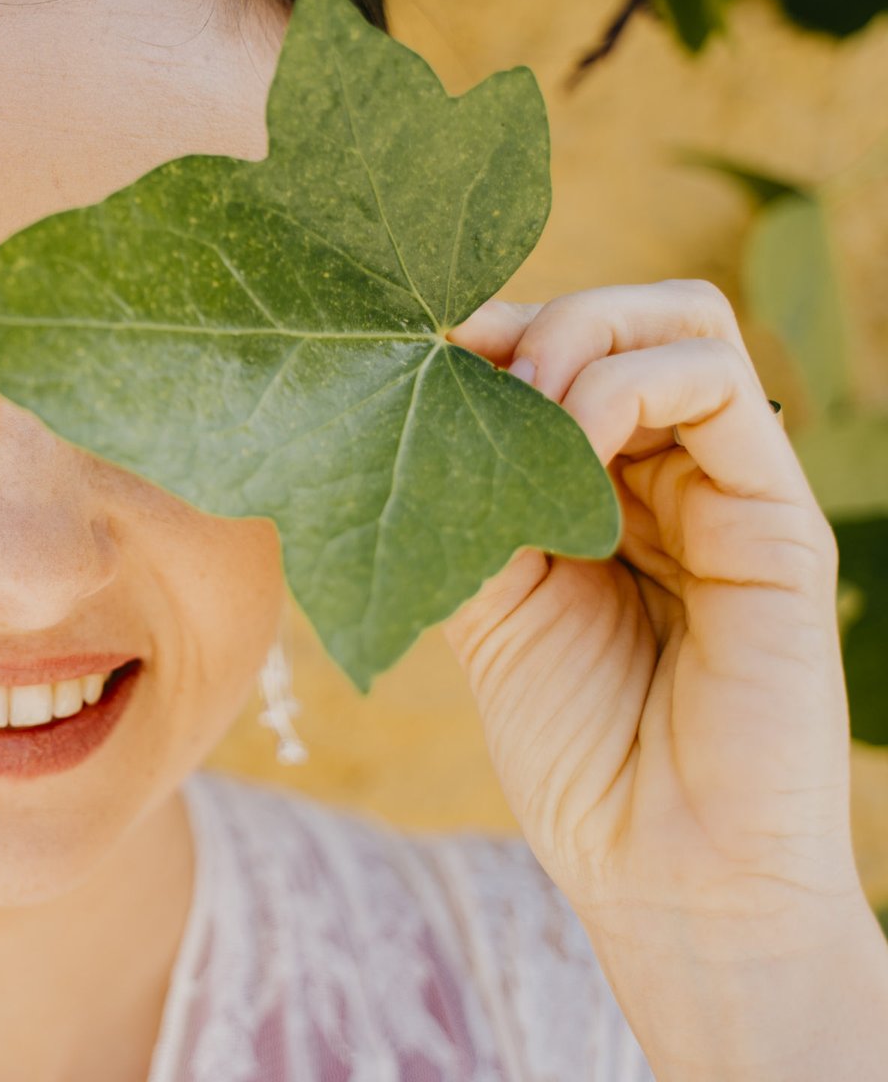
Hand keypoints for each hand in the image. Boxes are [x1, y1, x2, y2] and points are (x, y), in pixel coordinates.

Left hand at [441, 279, 864, 943]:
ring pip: (677, 322)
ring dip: (576, 335)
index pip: (562, 355)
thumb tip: (417, 388)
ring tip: (515, 403)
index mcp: (600, 493)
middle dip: (533, 319)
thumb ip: (463, 498)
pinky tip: (563, 437)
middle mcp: (669, 478)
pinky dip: (623, 382)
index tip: (412, 357)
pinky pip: (716, 381)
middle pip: (623, 318)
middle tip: (463, 369)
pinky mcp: (776, 515)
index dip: (489, 336)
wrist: (665, 870)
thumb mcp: (482, 605)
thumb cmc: (575, 752)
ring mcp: (726, 489)